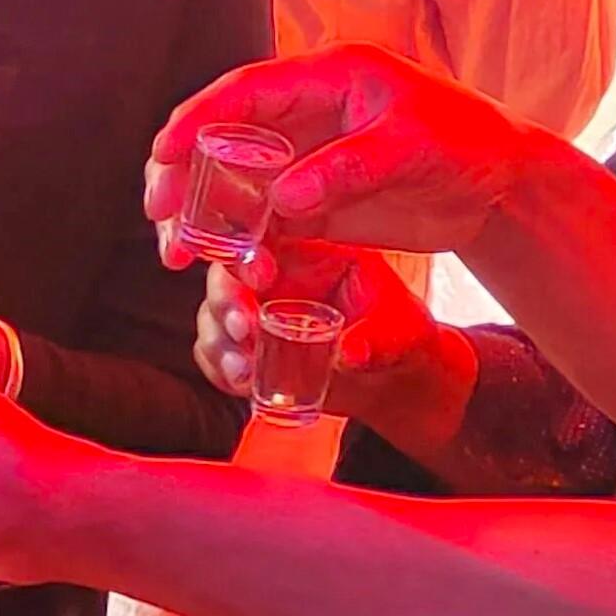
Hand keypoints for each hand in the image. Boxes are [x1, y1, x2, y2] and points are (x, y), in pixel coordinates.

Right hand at [144, 47, 552, 264]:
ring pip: (232, 187)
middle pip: (220, 139)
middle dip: (182, 177)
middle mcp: (304, 117)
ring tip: (178, 256)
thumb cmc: (466, 144)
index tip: (164, 155)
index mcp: (325, 79)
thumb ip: (347, 168)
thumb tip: (281, 199)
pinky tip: (228, 274)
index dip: (196, 121)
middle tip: (159, 217)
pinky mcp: (313, 204)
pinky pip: (261, 224)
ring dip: (202, 219)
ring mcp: (304, 162)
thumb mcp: (411, 148)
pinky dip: (239, 247)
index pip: (243, 93)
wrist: (501, 187)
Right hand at [192, 249, 464, 437]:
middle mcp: (276, 275)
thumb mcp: (402, 333)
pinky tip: (239, 380)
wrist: (391, 377)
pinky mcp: (246, 345)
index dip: (254, 250)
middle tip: (243, 328)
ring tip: (243, 368)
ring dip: (218, 338)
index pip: (268, 235)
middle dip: (225, 300)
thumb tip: (351, 353)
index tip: (263, 277)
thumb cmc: (401, 338)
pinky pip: (214, 349)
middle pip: (227, 272)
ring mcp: (256, 310)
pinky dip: (218, 365)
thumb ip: (379, 340)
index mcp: (311, 251)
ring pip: (213, 311)